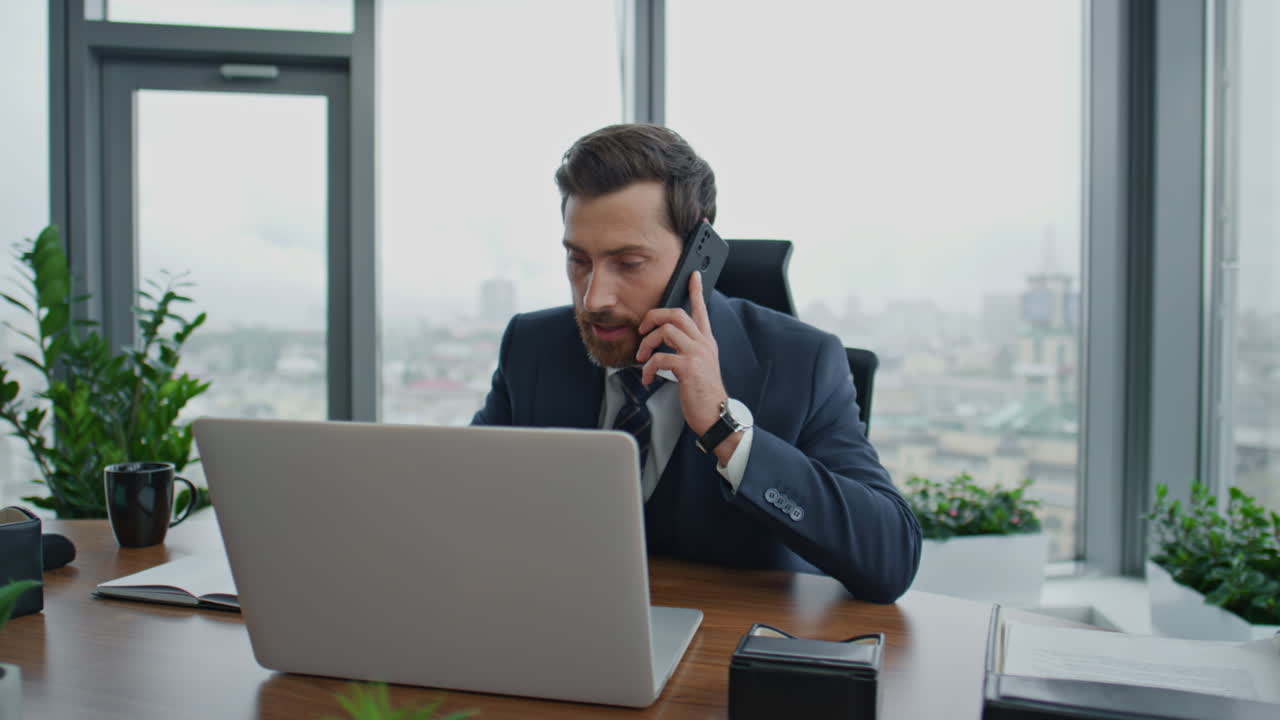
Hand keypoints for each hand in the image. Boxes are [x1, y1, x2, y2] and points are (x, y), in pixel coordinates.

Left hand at [635, 271, 727, 439]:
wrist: (716, 415)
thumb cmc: (703, 393)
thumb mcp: (698, 366)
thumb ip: (686, 351)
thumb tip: (664, 344)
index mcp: (705, 342)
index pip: (701, 309)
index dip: (696, 290)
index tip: (693, 275)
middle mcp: (703, 343)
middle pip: (676, 313)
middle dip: (653, 317)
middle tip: (643, 329)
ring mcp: (696, 354)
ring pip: (666, 330)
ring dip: (647, 343)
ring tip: (642, 358)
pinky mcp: (688, 367)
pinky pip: (660, 357)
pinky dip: (648, 368)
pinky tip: (648, 378)